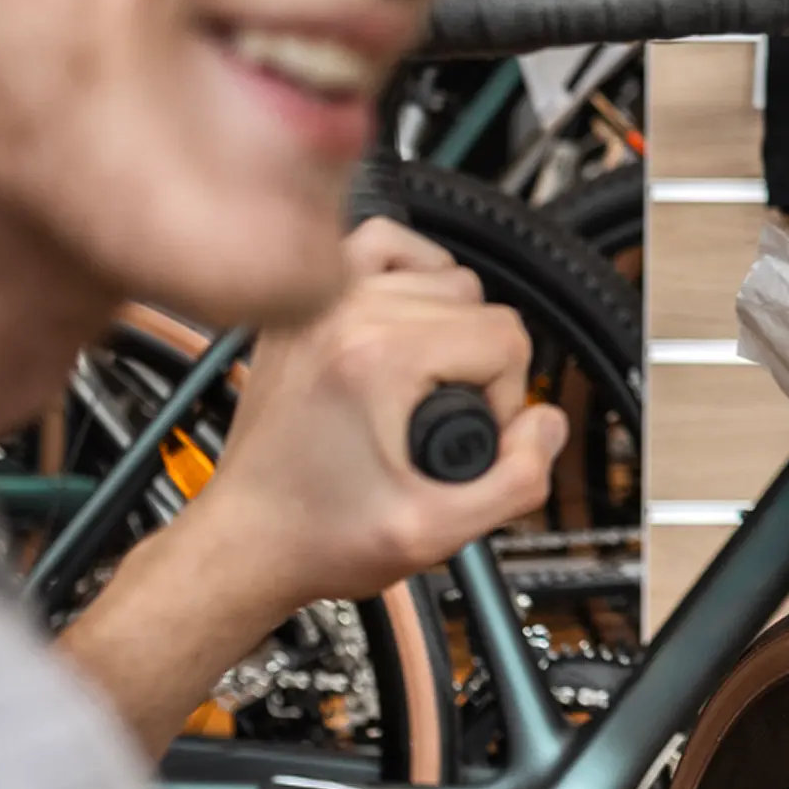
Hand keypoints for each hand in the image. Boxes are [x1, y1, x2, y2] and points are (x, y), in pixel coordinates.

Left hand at [60, 219, 566, 758]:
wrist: (245, 541)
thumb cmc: (318, 536)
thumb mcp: (437, 533)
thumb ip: (517, 480)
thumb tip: (543, 423)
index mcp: (377, 357)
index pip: (505, 337)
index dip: (506, 399)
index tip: (470, 441)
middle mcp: (345, 313)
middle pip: (478, 302)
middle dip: (480, 369)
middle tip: (445, 424)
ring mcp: (319, 303)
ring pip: (440, 274)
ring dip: (450, 329)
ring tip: (424, 386)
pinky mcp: (304, 307)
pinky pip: (380, 246)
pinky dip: (409, 273)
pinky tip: (410, 323)